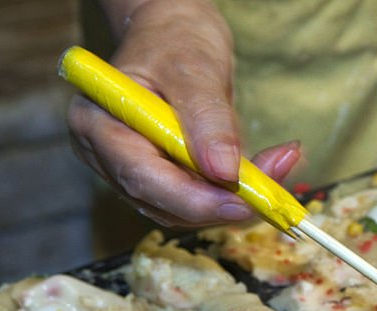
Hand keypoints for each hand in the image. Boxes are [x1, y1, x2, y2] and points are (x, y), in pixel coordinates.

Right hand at [68, 0, 300, 227]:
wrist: (176, 36)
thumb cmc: (176, 42)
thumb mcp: (195, 71)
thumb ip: (208, 120)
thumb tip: (223, 171)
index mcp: (99, 125)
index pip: (143, 179)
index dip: (194, 200)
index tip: (242, 203)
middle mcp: (106, 156)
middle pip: (165, 202)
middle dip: (222, 202)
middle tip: (273, 188)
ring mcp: (132, 170)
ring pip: (187, 209)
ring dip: (234, 199)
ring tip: (277, 165)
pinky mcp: (161, 178)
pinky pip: (199, 198)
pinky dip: (233, 192)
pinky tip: (265, 171)